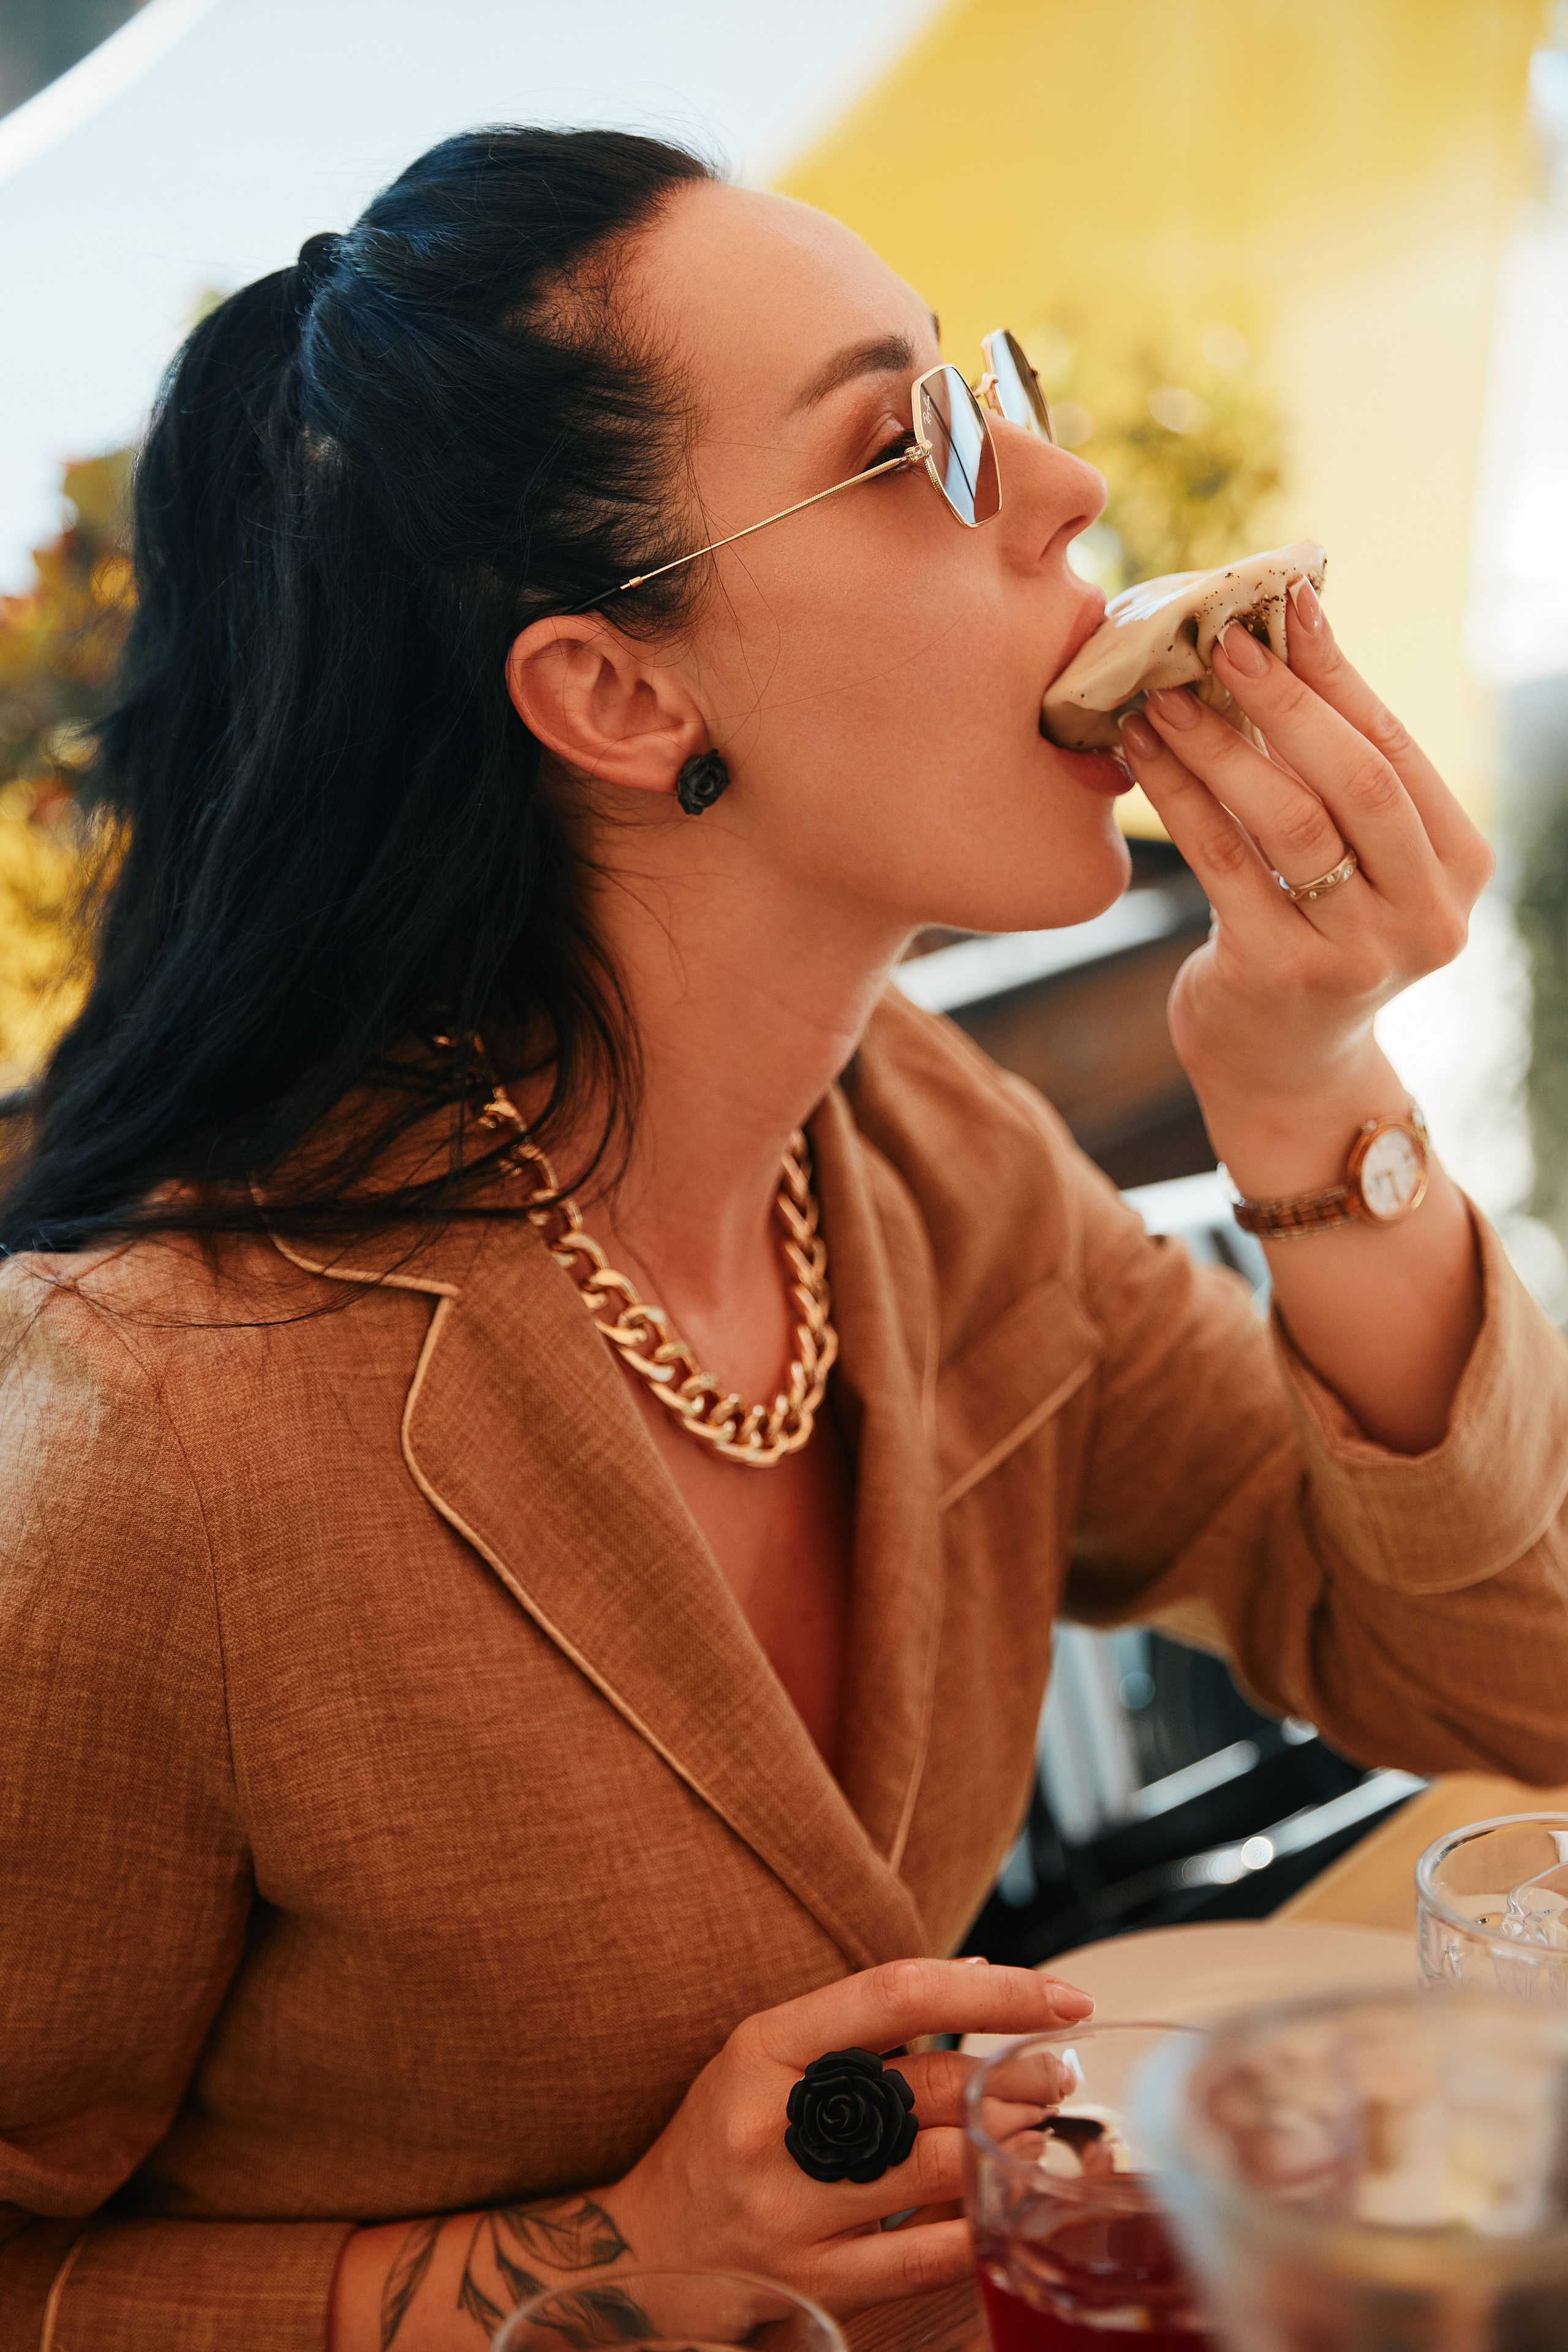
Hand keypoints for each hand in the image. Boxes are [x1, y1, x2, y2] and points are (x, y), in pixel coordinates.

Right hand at [603, 1957, 1089, 2314]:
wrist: (647, 2249)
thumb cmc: (727, 2133)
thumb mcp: (769, 2054)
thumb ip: (863, 2020)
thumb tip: (981, 1976)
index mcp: (764, 2049)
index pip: (896, 1995)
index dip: (993, 1992)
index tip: (1063, 1997)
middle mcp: (775, 2126)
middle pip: (932, 2087)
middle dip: (1017, 2077)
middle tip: (1055, 2072)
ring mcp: (794, 2211)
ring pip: (942, 2168)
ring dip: (1011, 2144)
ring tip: (1039, 2129)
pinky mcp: (816, 2284)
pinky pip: (929, 2255)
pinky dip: (982, 2221)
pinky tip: (1005, 2198)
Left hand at [1116, 578, 1492, 1168]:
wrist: (1285, 1070)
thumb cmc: (1315, 936)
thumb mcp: (1353, 861)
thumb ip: (1335, 774)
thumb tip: (1279, 637)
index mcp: (1458, 868)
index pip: (1396, 749)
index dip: (1339, 672)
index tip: (1288, 603)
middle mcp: (1425, 915)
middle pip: (1354, 780)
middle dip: (1284, 699)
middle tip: (1218, 638)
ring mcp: (1356, 954)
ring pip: (1285, 822)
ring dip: (1219, 745)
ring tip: (1162, 693)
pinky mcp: (1278, 976)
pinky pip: (1223, 864)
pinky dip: (1180, 798)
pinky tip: (1142, 752)